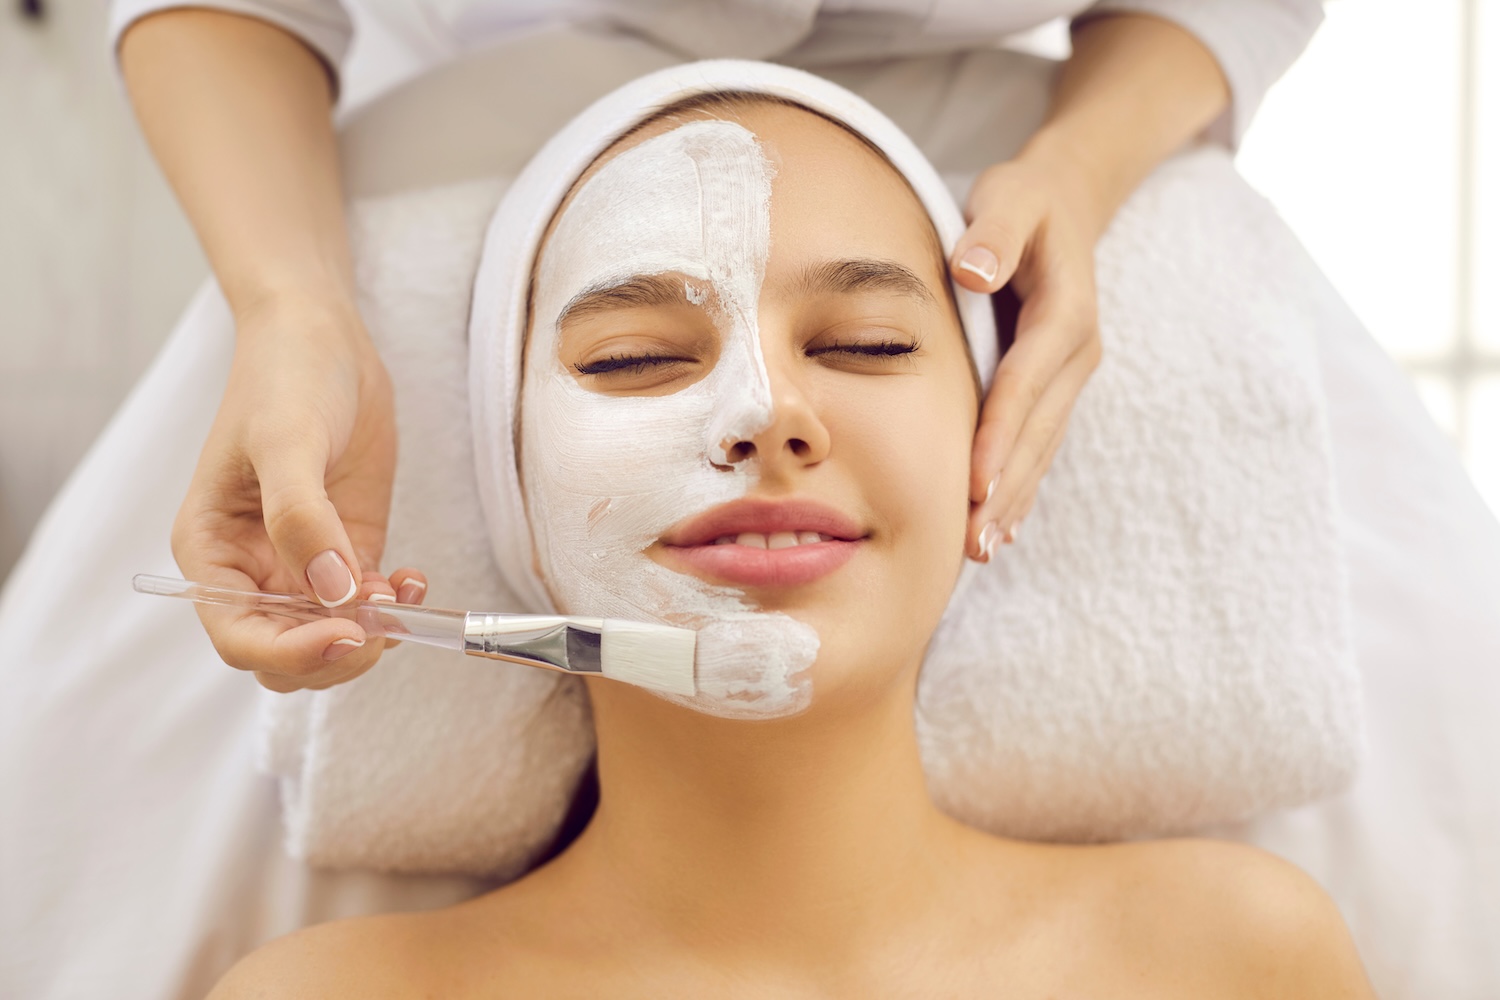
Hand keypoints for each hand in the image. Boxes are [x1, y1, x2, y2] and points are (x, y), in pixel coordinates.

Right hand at [171, 293, 424, 690]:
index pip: (240, 637)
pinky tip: (413, 580)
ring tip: (402, 592)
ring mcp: (302, 564)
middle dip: (336, 654)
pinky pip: (366, 606)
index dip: (292, 651)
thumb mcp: (286, 442)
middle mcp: (251, 569)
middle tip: (384, 624)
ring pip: (329, 640)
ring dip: (371, 634)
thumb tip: (331, 595)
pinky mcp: (347, 550)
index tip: (348, 635)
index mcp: (211, 552)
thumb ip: (302, 521)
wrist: (322, 339)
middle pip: (285, 654)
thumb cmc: (286, 380)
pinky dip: (393, 607)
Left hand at [950, 147, 1105, 560]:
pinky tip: (1002, 528)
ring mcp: (1070, 376)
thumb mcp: (1010, 197)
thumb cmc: (1024, 201)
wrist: (1065, 203)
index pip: (1026, 382)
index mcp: (1065, 312)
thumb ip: (993, 232)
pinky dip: (1022, 486)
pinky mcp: (1056, 388)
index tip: (973, 481)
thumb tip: (972, 270)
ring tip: (982, 549)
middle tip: (973, 542)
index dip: (1000, 433)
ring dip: (1014, 500)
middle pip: (1038, 431)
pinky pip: (1040, 444)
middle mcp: (1076, 353)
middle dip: (1006, 488)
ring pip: (1042, 447)